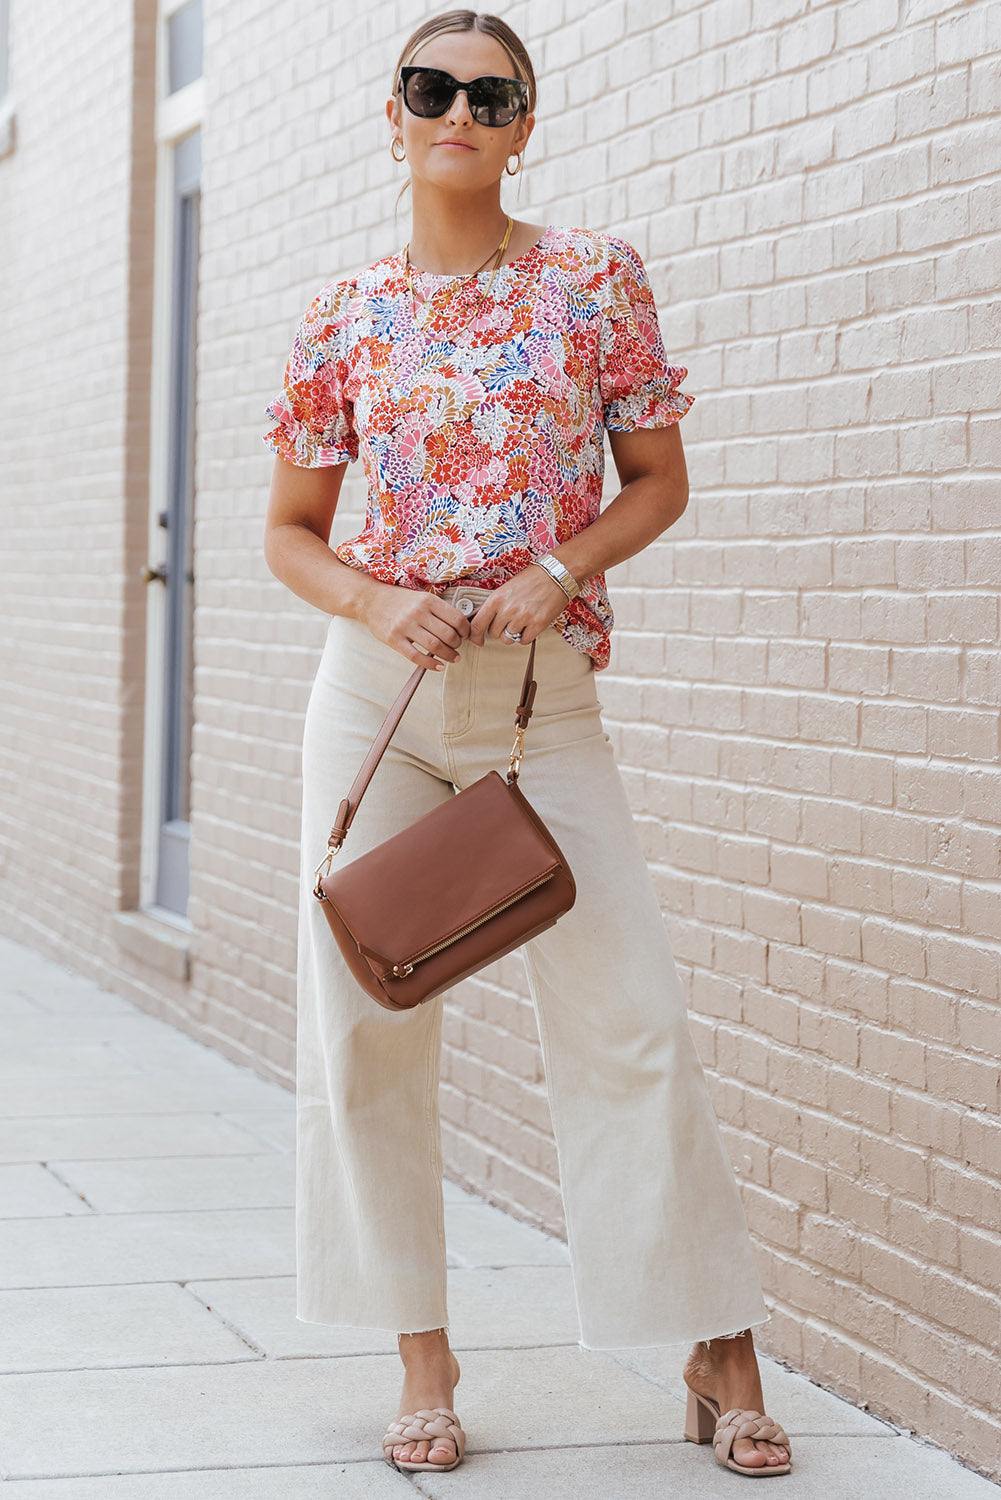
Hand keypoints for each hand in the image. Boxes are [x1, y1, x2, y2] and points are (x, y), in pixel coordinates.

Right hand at [358, 584, 472, 670]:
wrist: (370, 599)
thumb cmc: (400, 600)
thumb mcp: (421, 597)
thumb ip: (439, 609)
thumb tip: (461, 626)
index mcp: (428, 600)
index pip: (457, 619)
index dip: (465, 631)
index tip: (465, 635)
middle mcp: (418, 612)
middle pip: (448, 634)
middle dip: (458, 644)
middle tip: (457, 647)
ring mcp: (405, 626)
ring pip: (435, 646)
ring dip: (449, 655)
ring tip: (453, 657)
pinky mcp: (394, 639)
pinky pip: (416, 656)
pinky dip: (431, 665)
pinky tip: (439, 667)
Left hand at [468, 565, 569, 646]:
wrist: (556, 574)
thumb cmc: (532, 578)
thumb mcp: (506, 588)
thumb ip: (493, 604)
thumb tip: (480, 618)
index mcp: (497, 598)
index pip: (477, 624)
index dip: (475, 635)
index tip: (477, 639)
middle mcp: (508, 609)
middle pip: (493, 633)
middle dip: (499, 630)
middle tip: (508, 621)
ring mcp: (523, 618)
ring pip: (508, 638)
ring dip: (513, 633)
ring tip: (521, 620)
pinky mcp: (537, 624)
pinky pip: (524, 640)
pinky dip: (526, 635)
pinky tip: (530, 624)